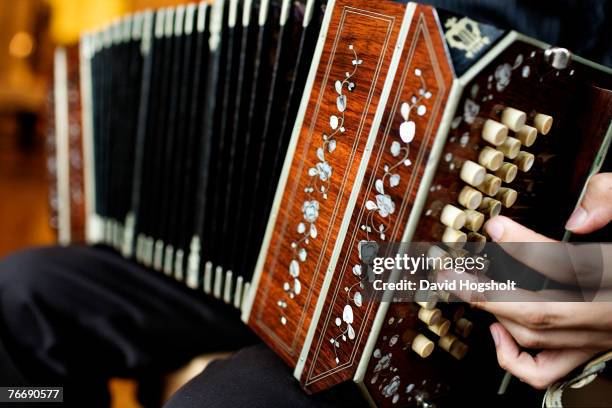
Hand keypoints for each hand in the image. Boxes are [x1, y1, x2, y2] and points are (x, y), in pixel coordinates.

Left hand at [479, 173, 611, 388]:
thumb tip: (576, 217)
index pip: (566, 266)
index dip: (523, 246)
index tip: (493, 228)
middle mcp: (609, 317)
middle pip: (538, 312)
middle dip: (485, 288)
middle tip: (451, 267)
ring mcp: (599, 339)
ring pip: (537, 339)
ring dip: (495, 311)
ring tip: (467, 286)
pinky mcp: (591, 349)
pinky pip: (545, 369)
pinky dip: (513, 355)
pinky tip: (499, 330)